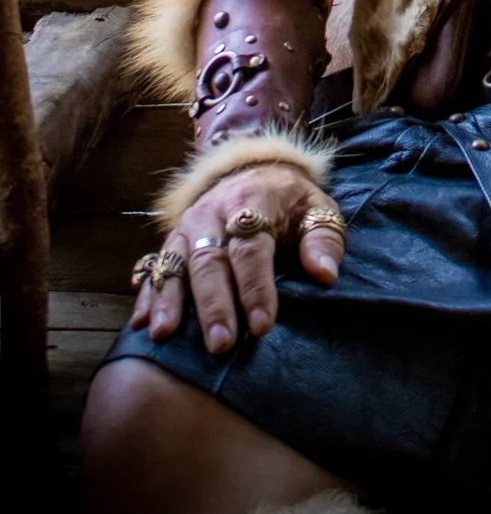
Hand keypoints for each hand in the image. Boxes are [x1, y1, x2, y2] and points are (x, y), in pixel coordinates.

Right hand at [132, 161, 345, 354]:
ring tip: (165, 335)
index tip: (263, 326)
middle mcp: (213, 213)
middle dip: (214, 305)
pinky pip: (155, 266)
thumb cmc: (289, 200)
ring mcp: (188, 226)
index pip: (252, 249)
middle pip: (209, 260)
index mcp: (252, 203)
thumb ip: (323, 239)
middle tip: (221, 344)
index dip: (256, 288)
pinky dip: (147, 294)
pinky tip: (141, 324)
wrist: (252, 168)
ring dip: (170, 300)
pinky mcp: (172, 238)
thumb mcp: (316, 207)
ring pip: (176, 262)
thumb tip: (325, 275)